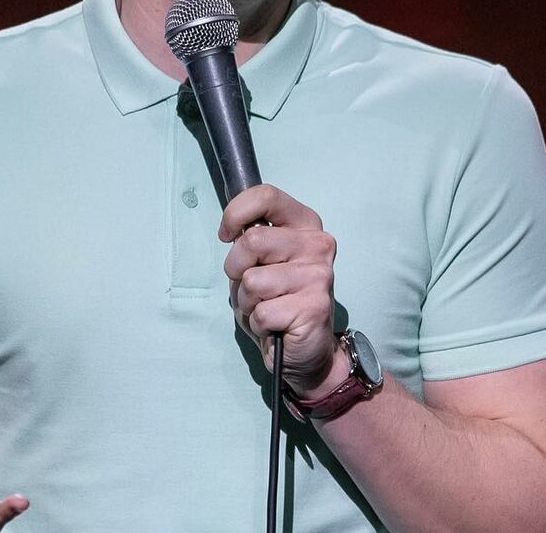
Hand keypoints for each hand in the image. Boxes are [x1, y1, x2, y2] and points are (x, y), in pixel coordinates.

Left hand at [219, 184, 344, 395]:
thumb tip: (234, 229)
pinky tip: (275, 325)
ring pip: (252, 280)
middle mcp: (317, 244)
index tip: (227, 234)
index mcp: (304, 224)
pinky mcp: (314, 307)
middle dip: (236, 268)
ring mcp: (318, 275)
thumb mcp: (260, 261)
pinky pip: (261, 312)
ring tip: (266, 307)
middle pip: (252, 240)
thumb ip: (251, 240)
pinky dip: (258, 323)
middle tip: (252, 285)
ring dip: (248, 301)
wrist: (306, 349)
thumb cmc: (277, 300)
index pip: (267, 196)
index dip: (236, 213)